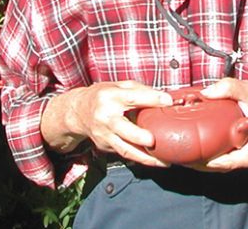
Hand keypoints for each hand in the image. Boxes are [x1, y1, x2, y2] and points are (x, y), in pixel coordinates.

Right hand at [44, 80, 172, 166]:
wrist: (79, 111)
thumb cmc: (104, 95)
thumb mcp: (120, 86)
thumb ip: (140, 91)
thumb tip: (165, 98)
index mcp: (110, 96)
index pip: (132, 97)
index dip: (151, 99)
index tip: (168, 101)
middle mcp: (105, 116)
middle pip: (122, 128)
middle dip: (138, 136)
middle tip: (153, 140)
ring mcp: (104, 134)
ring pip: (124, 148)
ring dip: (144, 157)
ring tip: (163, 161)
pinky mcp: (105, 146)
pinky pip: (125, 153)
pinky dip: (141, 158)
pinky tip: (156, 160)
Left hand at [193, 78, 247, 171]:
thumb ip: (228, 88)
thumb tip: (204, 93)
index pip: (221, 164)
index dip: (200, 163)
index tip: (184, 157)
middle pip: (217, 166)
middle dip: (198, 161)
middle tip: (178, 153)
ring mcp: (247, 158)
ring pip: (221, 162)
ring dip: (203, 158)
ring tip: (184, 150)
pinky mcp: (245, 152)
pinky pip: (225, 156)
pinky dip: (212, 152)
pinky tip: (199, 143)